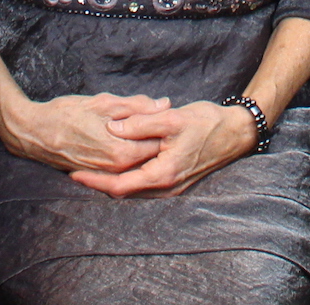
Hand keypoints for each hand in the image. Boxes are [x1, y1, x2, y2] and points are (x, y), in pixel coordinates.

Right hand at [0, 92, 168, 174]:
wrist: (34, 133)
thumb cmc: (66, 114)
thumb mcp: (103, 102)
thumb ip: (137, 106)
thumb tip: (166, 104)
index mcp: (121, 152)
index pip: (157, 144)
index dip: (164, 129)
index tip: (169, 116)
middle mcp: (115, 170)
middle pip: (149, 156)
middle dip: (157, 139)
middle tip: (159, 120)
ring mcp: (105, 176)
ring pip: (136, 163)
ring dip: (143, 147)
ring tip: (143, 128)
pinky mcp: (96, 176)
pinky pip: (121, 168)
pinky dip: (128, 156)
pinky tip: (126, 141)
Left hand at [74, 100, 261, 196]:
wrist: (236, 132)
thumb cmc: (207, 123)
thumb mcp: (172, 118)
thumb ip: (140, 123)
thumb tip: (112, 129)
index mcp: (163, 174)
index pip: (119, 186)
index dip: (94, 181)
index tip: (74, 173)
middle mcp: (166, 187)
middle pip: (123, 191)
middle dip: (98, 182)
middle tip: (74, 169)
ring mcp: (171, 187)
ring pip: (133, 189)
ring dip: (111, 180)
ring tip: (89, 168)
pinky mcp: (174, 181)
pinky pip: (144, 184)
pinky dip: (126, 177)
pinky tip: (116, 165)